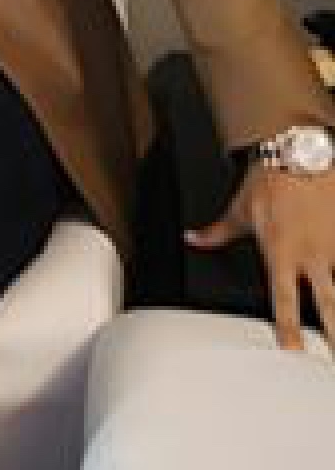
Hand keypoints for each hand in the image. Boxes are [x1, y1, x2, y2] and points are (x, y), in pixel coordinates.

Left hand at [186, 162, 334, 352]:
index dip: (288, 329)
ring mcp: (334, 247)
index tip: (294, 353)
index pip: (283, 299)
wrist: (299, 152)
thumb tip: (192, 239)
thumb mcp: (239, 211)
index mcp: (281, 252)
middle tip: (333, 361)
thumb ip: (217, 233)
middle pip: (329, 305)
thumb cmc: (268, 181)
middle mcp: (311, 255)